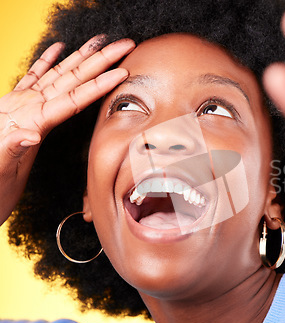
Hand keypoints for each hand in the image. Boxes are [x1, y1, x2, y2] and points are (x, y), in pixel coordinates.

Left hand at [0, 35, 134, 223]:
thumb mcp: (1, 168)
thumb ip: (12, 148)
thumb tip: (30, 135)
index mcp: (32, 121)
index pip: (74, 99)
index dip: (100, 85)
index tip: (121, 73)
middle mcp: (28, 106)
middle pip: (71, 78)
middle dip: (99, 60)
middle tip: (122, 45)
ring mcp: (22, 103)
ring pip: (58, 73)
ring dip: (81, 56)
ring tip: (99, 42)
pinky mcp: (17, 105)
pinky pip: (34, 76)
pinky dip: (46, 61)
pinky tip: (57, 48)